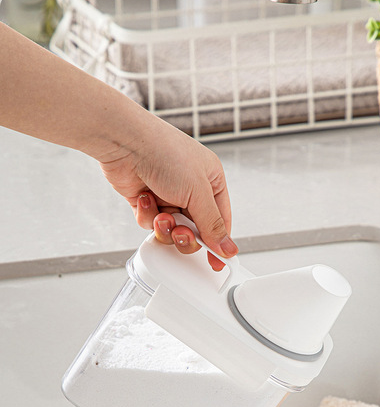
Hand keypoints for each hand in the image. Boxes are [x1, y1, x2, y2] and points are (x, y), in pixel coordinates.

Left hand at [99, 112, 237, 269]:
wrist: (125, 143)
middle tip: (181, 233)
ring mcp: (167, 195)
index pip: (221, 220)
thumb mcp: (198, 192)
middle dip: (186, 235)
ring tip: (161, 215)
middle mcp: (191, 188)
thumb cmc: (165, 152)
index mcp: (211, 180)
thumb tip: (227, 248)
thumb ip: (212, 224)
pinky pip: (150, 223)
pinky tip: (146, 199)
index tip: (216, 263)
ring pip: (172, 230)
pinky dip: (147, 216)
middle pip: (195, 230)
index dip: (218, 243)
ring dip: (165, 227)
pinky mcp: (146, 200)